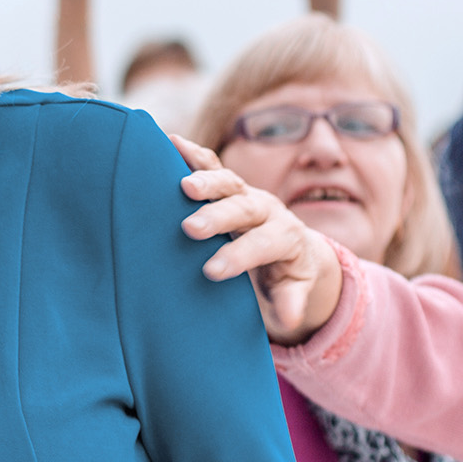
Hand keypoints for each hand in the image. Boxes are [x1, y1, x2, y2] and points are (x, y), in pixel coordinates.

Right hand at [173, 135, 341, 342]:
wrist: (290, 246)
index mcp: (286, 236)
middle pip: (245, 208)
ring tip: (183, 186)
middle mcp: (267, 209)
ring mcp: (246, 192)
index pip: (264, 244)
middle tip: (191, 229)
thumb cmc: (285, 275)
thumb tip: (290, 320)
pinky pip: (211, 163)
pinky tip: (169, 141)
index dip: (239, 256)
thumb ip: (292, 301)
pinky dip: (191, 153)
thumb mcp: (293, 291)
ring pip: (228, 182)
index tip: (212, 271)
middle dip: (218, 217)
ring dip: (206, 181)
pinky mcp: (228, 184)